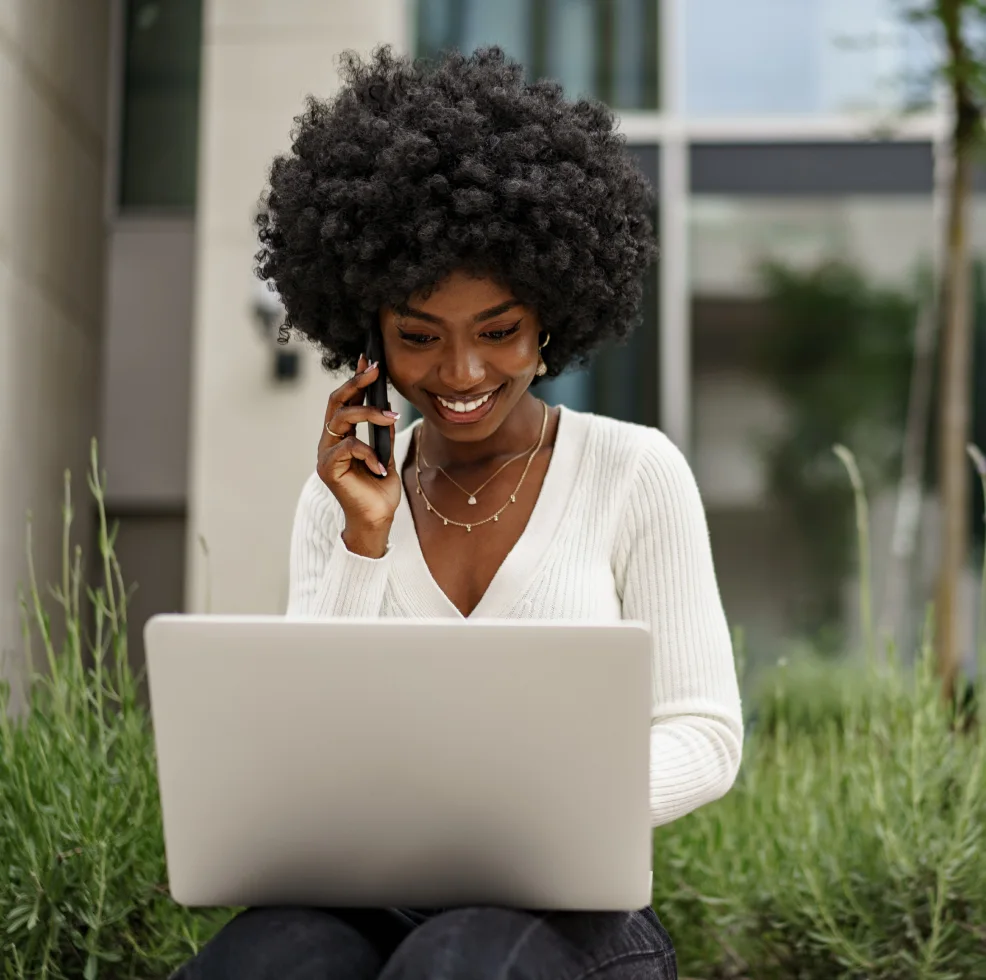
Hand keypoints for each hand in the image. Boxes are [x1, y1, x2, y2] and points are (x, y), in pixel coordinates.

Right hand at [317, 355, 400, 556]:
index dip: (355, 379)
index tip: (369, 360)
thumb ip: (382, 433)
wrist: (377, 520)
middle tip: (375, 370)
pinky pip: (347, 447)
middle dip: (356, 383)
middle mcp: (329, 441)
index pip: (345, 401)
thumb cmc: (380, 490)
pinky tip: (380, 467)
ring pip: (342, 419)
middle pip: (337, 402)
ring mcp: (326, 453)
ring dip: (369, 414)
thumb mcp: (386, 454)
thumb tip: (388, 408)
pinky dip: (368, 453)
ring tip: (391, 418)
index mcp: (342, 436)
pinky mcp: (327, 468)